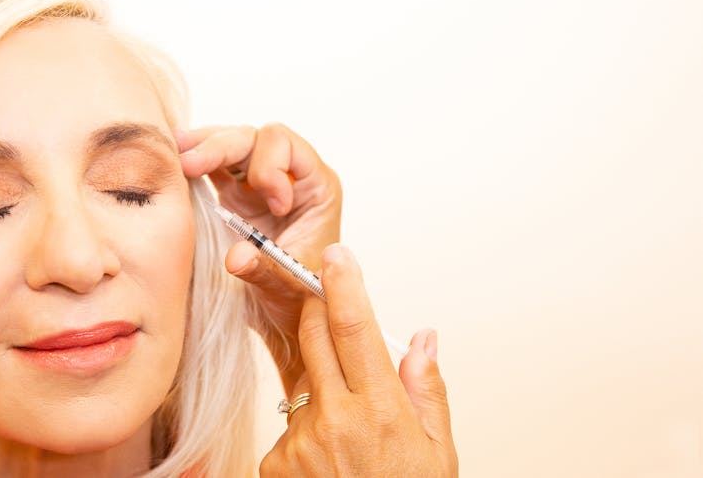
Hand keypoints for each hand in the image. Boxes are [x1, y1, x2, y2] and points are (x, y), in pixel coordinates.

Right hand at [176, 124, 341, 393]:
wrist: (290, 316)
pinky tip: (173, 163)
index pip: (288, 146)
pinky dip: (195, 161)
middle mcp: (288, 177)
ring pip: (231, 144)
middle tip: (190, 164)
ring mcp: (259, 184)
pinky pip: (215, 165)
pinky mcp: (236, 195)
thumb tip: (235, 257)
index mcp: (315, 187)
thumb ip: (265, 269)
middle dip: (222, 147)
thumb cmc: (301, 298)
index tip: (273, 205)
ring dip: (202, 147)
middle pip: (254, 139)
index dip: (270, 166)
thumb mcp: (288, 286)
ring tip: (175, 153)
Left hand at [260, 245, 457, 476]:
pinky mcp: (275, 462)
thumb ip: (428, 389)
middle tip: (328, 304)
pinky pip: (290, 425)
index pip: (353, 328)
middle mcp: (336, 419)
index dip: (342, 284)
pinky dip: (308, 430)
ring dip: (323, 388)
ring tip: (349, 435)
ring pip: (304, 383)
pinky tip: (328, 460)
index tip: (335, 254)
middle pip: (314, 337)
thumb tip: (422, 338)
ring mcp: (300, 441)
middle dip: (319, 311)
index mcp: (382, 410)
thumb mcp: (437, 452)